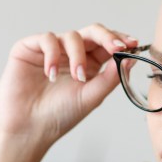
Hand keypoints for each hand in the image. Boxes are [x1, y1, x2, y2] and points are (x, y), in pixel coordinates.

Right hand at [0, 24, 135, 161]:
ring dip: (78, 55)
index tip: (133, 45)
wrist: (28, 129)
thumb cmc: (59, 116)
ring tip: (77, 77)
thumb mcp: (92, 97)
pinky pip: (47, 39)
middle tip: (116, 48)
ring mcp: (51, 50)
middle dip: (107, 37)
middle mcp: (70, 54)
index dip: (120, 40)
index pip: (106, 45)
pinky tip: (51, 74)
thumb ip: (111, 77)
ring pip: (72, 36)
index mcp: (89, 65)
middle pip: (92, 32)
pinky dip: (52, 54)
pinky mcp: (30, 48)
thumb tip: (131, 58)